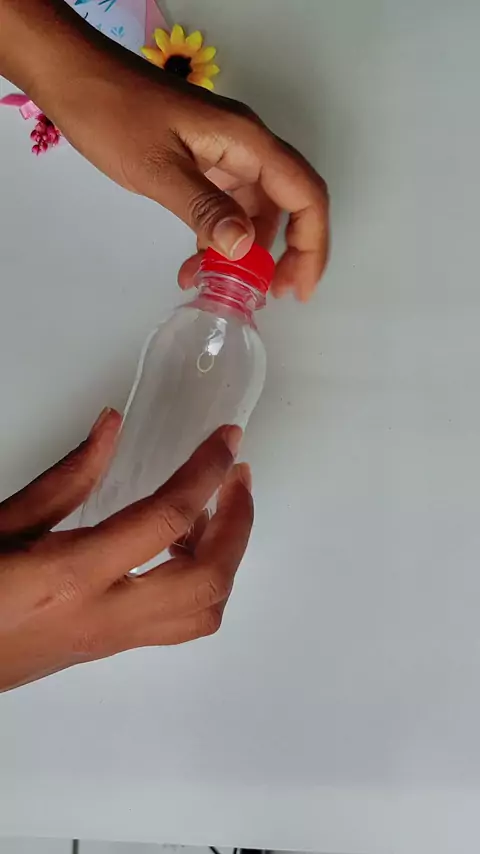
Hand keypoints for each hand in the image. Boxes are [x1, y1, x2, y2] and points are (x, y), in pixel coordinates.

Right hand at [0, 410, 252, 691]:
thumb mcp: (2, 523)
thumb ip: (65, 477)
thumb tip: (113, 426)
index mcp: (72, 576)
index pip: (165, 520)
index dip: (205, 473)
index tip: (227, 439)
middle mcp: (104, 616)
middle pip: (208, 582)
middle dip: (238, 525)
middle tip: (235, 477)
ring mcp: (111, 641)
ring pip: (203, 614)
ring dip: (226, 558)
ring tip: (212, 510)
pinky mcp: (108, 650)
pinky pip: (179, 623)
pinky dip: (201, 580)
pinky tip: (178, 546)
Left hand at [20, 7, 328, 300]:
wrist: (74, 78)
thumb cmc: (113, 113)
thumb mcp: (159, 168)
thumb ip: (204, 208)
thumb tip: (244, 249)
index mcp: (247, 142)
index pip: (305, 195)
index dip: (312, 245)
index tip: (299, 288)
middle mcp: (246, 147)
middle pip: (290, 204)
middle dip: (287, 253)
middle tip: (270, 294)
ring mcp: (226, 154)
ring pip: (255, 210)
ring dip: (246, 251)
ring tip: (223, 287)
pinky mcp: (204, 162)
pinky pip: (227, 206)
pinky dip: (219, 238)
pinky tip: (197, 264)